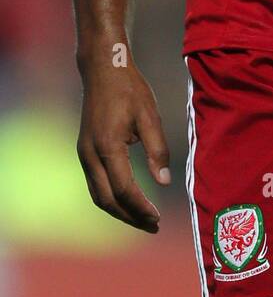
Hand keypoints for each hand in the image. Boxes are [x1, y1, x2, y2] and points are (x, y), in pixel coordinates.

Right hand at [77, 54, 170, 231]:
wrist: (103, 70)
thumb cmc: (129, 90)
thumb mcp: (149, 116)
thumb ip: (157, 149)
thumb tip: (164, 181)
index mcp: (107, 146)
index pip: (123, 189)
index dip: (141, 206)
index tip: (158, 217)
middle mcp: (90, 155)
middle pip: (106, 200)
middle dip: (130, 217)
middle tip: (153, 226)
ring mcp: (83, 154)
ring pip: (98, 195)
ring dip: (119, 211)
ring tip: (143, 220)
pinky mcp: (84, 151)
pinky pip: (95, 184)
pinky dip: (111, 198)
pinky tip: (128, 201)